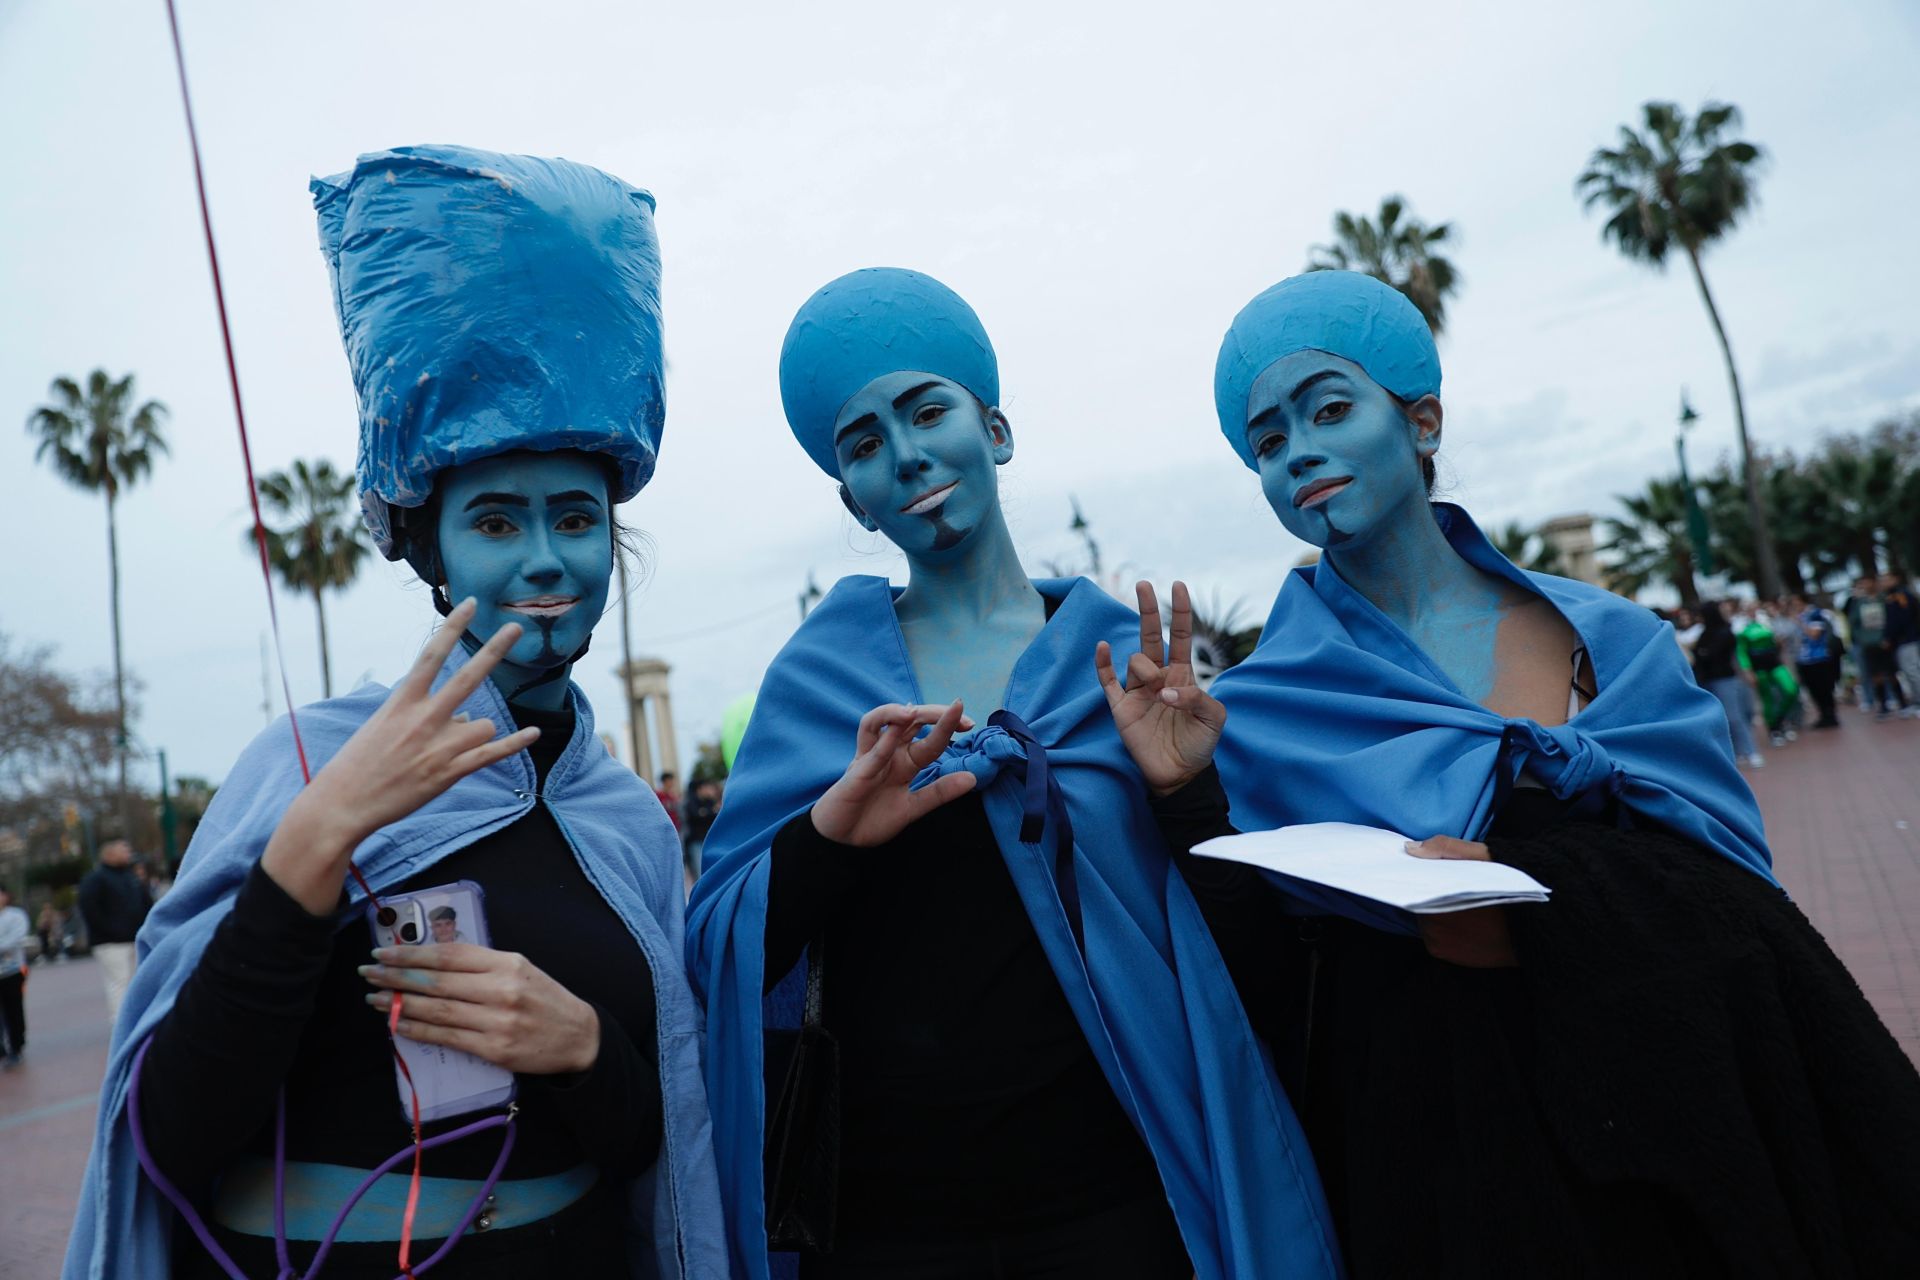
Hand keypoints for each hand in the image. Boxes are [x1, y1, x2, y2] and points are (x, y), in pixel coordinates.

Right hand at [263, 599, 538, 913]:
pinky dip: (514, 743)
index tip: (470, 604)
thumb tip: (467, 716)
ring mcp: (438, 746)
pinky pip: (491, 753)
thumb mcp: (383, 725)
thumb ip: (426, 714)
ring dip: (474, 734)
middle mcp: (422, 719)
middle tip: (516, 627)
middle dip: (494, 649)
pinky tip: (533, 732)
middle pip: (467, 677)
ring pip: (482, 724)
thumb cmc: (360, 763)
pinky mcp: (449, 772)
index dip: (452, 627)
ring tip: (443, 752)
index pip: (431, 655)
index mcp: (401, 702)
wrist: (343, 804)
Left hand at [362, 943, 600, 1074]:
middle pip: (437, 982)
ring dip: (401, 1005)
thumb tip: (430, 962)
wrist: (579, 1036)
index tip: (384, 953)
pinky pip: (447, 1038)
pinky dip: (418, 1031)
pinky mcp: (494, 1049)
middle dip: (397, 977)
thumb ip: (480, 965)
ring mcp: (497, 1022)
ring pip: (437, 1011)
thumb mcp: (519, 969)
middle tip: (368, 973)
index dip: (412, 954)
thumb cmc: (544, 999)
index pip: (449, 955)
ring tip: (375, 999)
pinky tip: (398, 1025)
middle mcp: (501, 990)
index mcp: (507, 963)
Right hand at [811, 701, 978, 846]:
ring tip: (912, 711)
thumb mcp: (914, 807)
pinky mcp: (854, 774)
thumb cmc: (873, 820)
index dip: (947, 726)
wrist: (843, 842)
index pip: (930, 738)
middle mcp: (887, 754)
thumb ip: (939, 792)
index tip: (970, 722)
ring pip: (875, 723)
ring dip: (893, 712)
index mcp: (904, 762)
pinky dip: (883, 743)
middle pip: (908, 721)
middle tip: (955, 709)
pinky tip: (897, 730)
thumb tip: (972, 778)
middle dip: (932, 713)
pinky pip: (870, 755)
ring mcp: (868, 760)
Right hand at [1096, 581, 1225, 796]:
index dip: (1180, 612)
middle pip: (1151, 635)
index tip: (1178, 586)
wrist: (1178, 775)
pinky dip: (1102, 664)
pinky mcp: (1121, 707)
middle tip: (1143, 584)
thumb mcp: (1213, 718)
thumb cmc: (1199, 744)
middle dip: (1148, 610)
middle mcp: (1159, 677)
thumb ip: (1197, 697)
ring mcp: (1138, 691)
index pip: (1180, 636)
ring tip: (1159, 695)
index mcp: (1183, 675)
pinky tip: (1102, 648)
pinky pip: (1107, 681)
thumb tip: (1166, 691)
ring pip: (1136, 661)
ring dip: (1147, 670)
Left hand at [1405, 836, 1516, 967]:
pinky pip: (1433, 938)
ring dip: (1433, 914)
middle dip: (1428, 895)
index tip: (1429, 873)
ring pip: (1424, 921)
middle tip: (1449, 889)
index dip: (1421, 878)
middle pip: (1417, 903)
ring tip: (1457, 905)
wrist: (1537, 933)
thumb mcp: (1486, 857)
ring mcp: (1437, 943)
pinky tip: (1461, 923)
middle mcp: (1432, 923)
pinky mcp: (1444, 956)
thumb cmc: (1512, 892)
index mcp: (1439, 895)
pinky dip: (1441, 931)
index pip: (1416, 884)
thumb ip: (1447, 848)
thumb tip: (1411, 849)